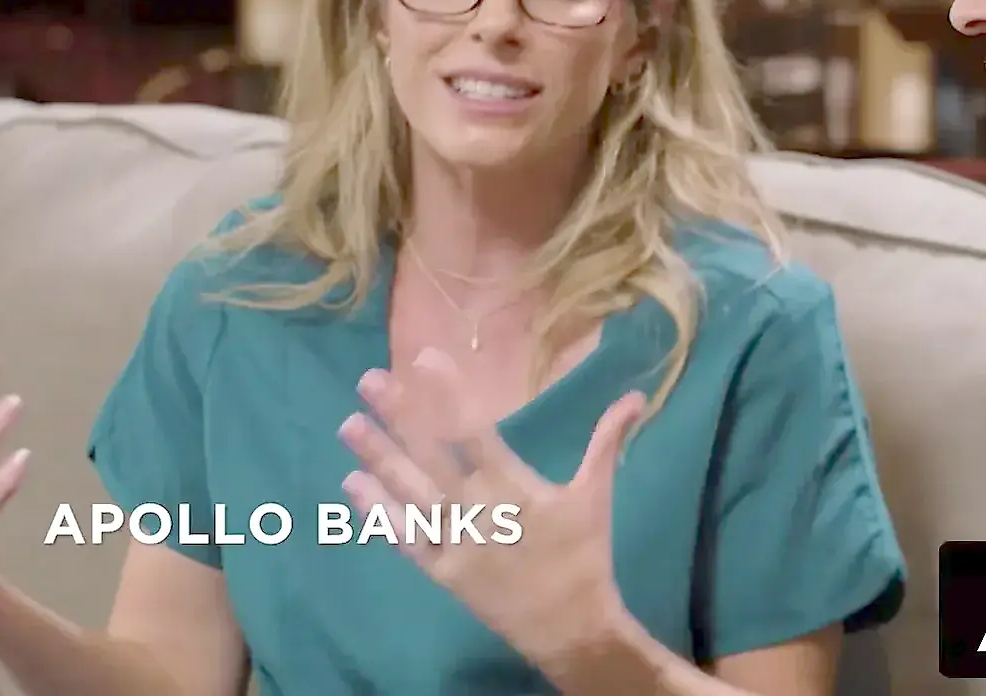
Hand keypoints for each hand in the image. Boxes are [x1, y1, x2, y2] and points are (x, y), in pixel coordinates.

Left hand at [338, 348, 644, 670]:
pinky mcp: (441, 571)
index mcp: (513, 485)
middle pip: (429, 454)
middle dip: (398, 415)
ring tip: (349, 424)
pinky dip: (378, 512)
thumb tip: (636, 396)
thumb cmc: (583, 556)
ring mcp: (453, 541)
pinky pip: (403, 538)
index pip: (473, 429)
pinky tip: (354, 485)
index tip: (422, 358)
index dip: (447, 392)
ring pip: (408, 492)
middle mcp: (476, 508)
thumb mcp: (596, 494)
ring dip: (377, 457)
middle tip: (368, 380)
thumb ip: (607, 441)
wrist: (569, 627)